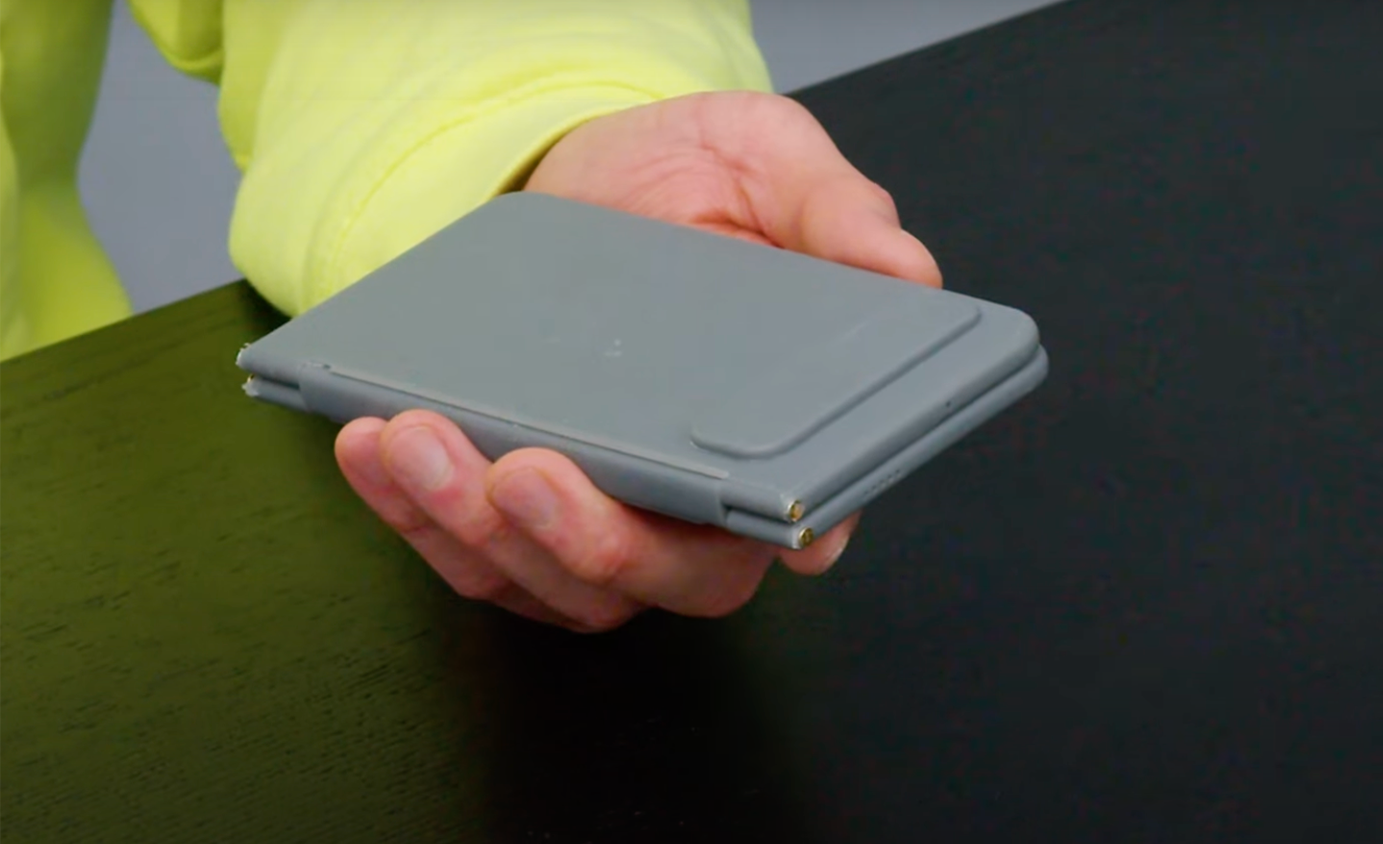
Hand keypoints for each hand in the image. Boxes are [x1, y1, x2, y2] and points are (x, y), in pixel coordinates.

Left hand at [333, 91, 941, 631]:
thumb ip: (838, 214)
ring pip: (554, 580)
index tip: (776, 532)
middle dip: (590, 542)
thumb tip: (908, 276)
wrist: (586, 177)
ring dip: (474, 529)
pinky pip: (469, 551)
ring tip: (414, 436)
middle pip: (667, 576)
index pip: (808, 512)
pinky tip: (374, 441)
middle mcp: (699, 500)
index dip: (793, 535)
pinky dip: (412, 513)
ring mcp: (606, 513)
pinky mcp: (519, 511)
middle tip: (524, 472)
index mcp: (782, 435)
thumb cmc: (695, 182)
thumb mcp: (772, 161)